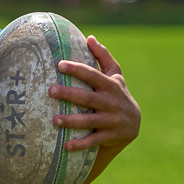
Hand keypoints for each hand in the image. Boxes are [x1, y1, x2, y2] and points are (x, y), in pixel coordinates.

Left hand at [50, 36, 140, 153]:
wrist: (133, 124)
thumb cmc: (117, 94)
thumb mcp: (114, 75)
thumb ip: (103, 57)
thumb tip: (89, 37)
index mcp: (111, 85)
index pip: (93, 75)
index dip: (77, 69)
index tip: (60, 64)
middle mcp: (112, 102)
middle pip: (88, 98)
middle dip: (69, 94)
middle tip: (51, 90)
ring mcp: (112, 121)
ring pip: (90, 121)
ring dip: (72, 121)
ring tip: (55, 120)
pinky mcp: (110, 136)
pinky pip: (94, 140)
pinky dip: (81, 144)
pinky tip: (66, 146)